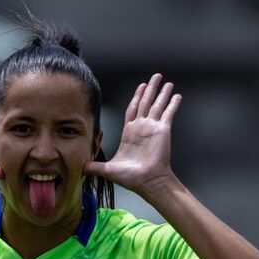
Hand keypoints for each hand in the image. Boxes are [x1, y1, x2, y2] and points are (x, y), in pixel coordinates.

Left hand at [84, 73, 180, 196]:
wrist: (147, 181)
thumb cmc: (131, 177)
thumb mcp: (108, 169)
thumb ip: (94, 166)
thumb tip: (81, 168)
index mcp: (130, 133)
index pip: (132, 110)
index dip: (136, 98)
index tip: (140, 87)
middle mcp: (142, 128)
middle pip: (146, 102)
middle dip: (150, 89)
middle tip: (155, 77)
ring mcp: (153, 128)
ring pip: (158, 105)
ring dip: (162, 93)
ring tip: (167, 82)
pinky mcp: (163, 130)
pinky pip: (169, 113)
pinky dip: (173, 104)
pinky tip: (177, 95)